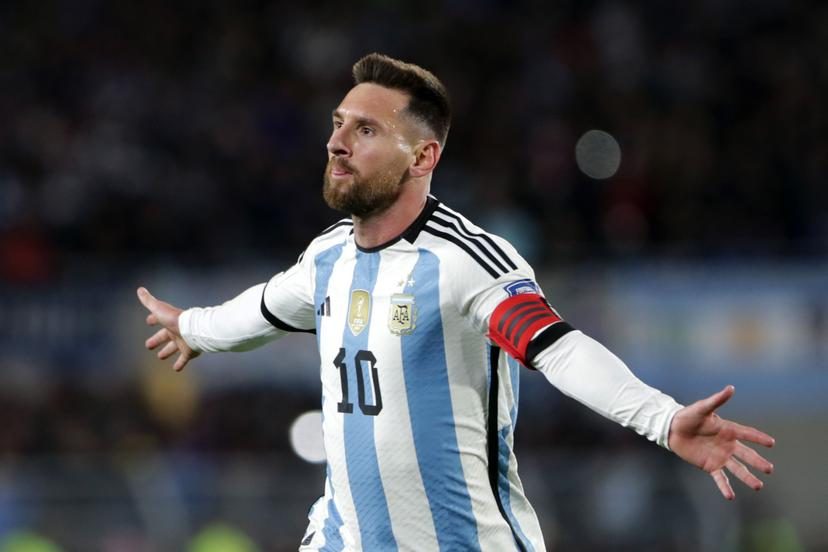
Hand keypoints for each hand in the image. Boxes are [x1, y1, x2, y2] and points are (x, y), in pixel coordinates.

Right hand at [137, 286, 199, 370]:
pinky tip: (176, 369)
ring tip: (160, 357)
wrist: (195, 330)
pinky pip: (184, 359)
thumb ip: (149, 301)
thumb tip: (140, 289)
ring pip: (174, 348)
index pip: (159, 319)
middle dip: (156, 340)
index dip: (153, 320)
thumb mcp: (159, 309)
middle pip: (164, 336)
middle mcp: (176, 331)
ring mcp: (183, 342)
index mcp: (169, 321)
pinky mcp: (189, 352)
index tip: (149, 322)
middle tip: (148, 345)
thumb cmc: (176, 319)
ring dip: (167, 352)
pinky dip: (180, 364)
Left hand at [668, 385, 774, 499]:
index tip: (771, 443)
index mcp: (727, 429)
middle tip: (770, 469)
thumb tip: (731, 388)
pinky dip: (725, 487)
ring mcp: (719, 456)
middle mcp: (727, 444)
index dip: (758, 438)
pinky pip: (720, 478)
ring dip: (747, 477)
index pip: (747, 434)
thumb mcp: (702, 408)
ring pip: (737, 469)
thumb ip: (717, 400)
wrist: (672, 429)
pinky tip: (731, 496)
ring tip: (758, 486)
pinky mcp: (709, 465)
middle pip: (746, 454)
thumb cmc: (687, 416)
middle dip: (758, 462)